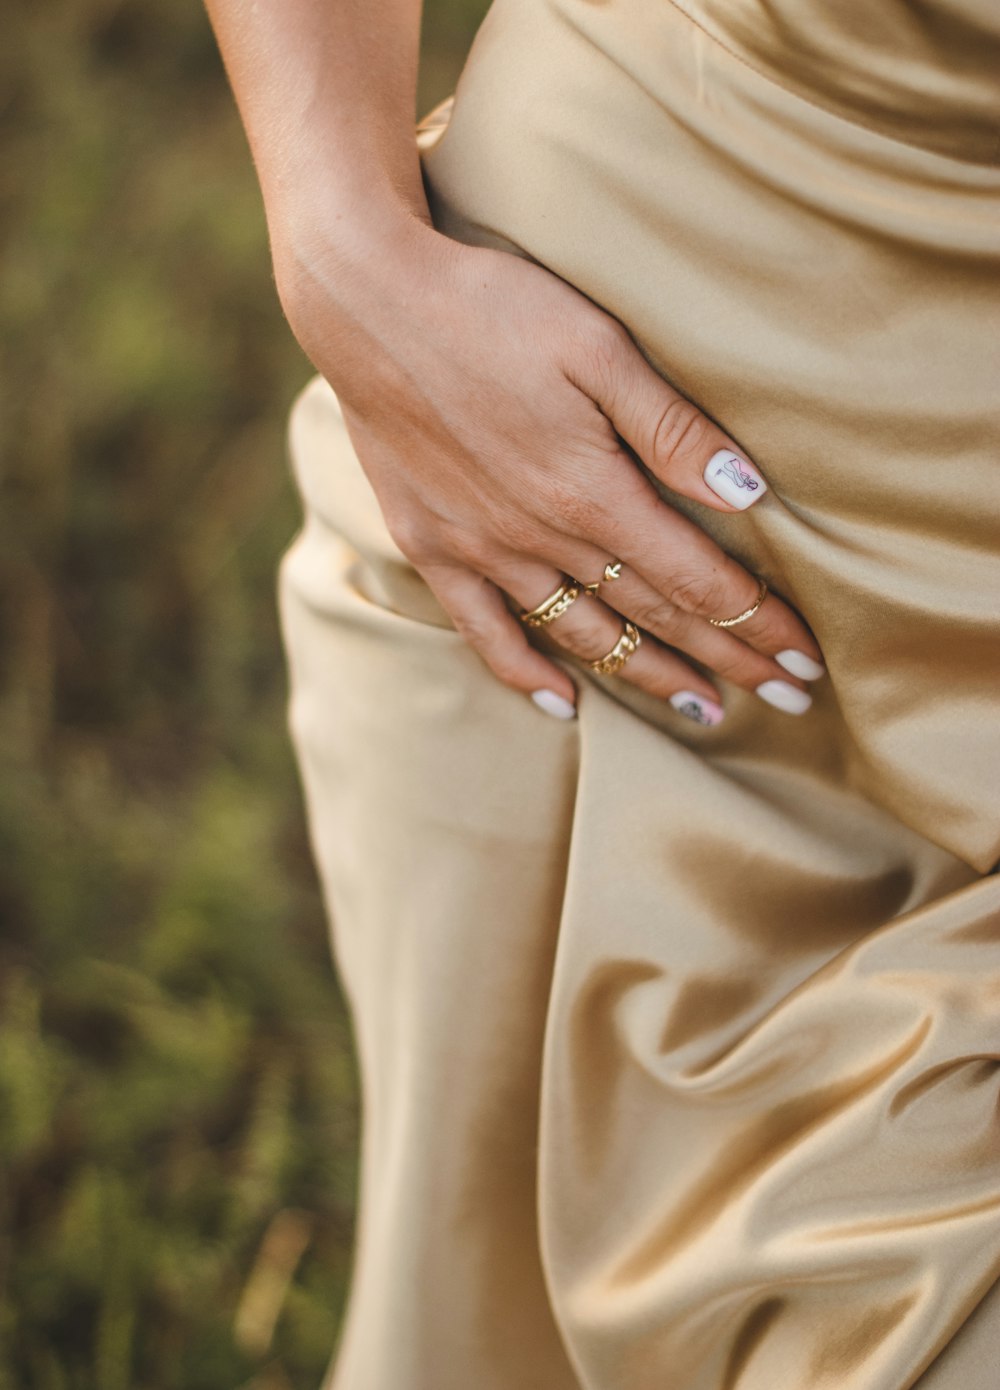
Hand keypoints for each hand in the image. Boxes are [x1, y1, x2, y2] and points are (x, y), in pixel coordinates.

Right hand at [276, 212, 823, 721]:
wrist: (367, 302)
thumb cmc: (492, 308)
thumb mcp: (597, 348)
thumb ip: (672, 428)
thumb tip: (749, 493)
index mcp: (590, 493)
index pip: (695, 579)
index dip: (754, 621)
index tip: (800, 657)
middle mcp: (539, 539)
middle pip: (653, 616)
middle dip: (726, 658)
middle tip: (785, 697)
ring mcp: (481, 552)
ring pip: (582, 634)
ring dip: (648, 676)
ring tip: (703, 709)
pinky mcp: (431, 547)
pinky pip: (485, 633)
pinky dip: (526, 673)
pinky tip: (565, 705)